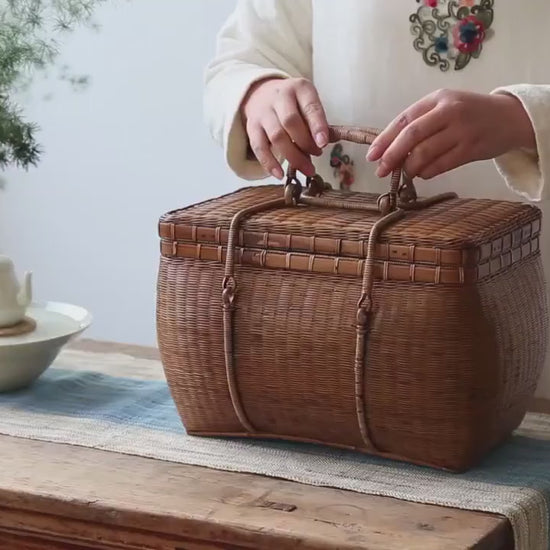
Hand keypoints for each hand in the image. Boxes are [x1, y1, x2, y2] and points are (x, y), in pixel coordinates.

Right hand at [241, 77, 328, 178]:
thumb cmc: (293, 104)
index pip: (310, 107)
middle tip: (316, 156)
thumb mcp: (308, 103)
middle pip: (290, 122)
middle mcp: (280, 97)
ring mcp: (263, 112)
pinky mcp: (252, 126)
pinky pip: (259, 147)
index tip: (323, 143)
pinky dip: (269, 163)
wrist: (261, 94)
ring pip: (276, 136)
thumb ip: (316, 122)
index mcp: (300, 88)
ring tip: (306, 168)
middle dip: (305, 143)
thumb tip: (324, 144)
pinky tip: (279, 174)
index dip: (317, 126)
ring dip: (292, 156)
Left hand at [367, 89, 535, 179]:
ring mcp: (462, 130)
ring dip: (409, 168)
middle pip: (411, 136)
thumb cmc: (469, 114)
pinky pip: (441, 165)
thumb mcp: (445, 107)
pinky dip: (427, 173)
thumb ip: (420, 123)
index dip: (384, 139)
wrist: (511, 117)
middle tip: (381, 171)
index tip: (371, 156)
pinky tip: (423, 174)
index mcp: (437, 99)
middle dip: (392, 156)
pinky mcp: (471, 149)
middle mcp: (449, 111)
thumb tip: (389, 150)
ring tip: (405, 174)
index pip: (404, 120)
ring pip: (425, 153)